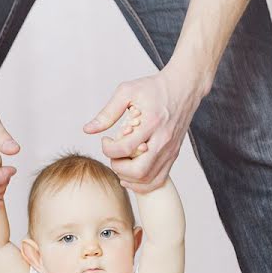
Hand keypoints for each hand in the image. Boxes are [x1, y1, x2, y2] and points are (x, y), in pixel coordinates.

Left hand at [82, 64, 210, 192]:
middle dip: (118, 167)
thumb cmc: (154, 88)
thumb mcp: (127, 92)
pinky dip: (142, 184)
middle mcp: (163, 140)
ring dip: (128, 177)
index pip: (125, 148)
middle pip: (138, 171)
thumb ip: (107, 113)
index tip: (106, 140)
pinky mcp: (173, 155)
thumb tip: (87, 130)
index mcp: (151, 123)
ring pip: (147, 179)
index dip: (108, 149)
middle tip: (114, 154)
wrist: (184, 88)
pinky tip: (130, 175)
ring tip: (121, 162)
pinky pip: (158, 180)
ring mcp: (170, 150)